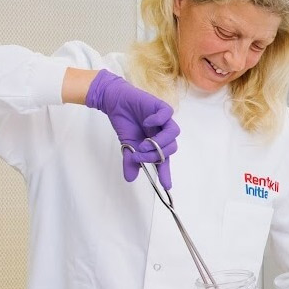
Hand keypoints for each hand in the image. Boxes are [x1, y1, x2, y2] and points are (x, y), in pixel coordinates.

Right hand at [84, 69, 179, 188]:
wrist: (115, 102)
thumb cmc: (125, 122)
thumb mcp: (127, 145)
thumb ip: (131, 160)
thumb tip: (130, 178)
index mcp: (157, 143)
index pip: (165, 160)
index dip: (166, 172)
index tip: (166, 186)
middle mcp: (162, 133)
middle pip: (171, 148)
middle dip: (156, 155)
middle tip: (140, 153)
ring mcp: (162, 120)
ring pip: (173, 133)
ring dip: (160, 141)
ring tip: (144, 143)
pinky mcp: (159, 107)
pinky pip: (167, 114)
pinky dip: (158, 120)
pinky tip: (147, 122)